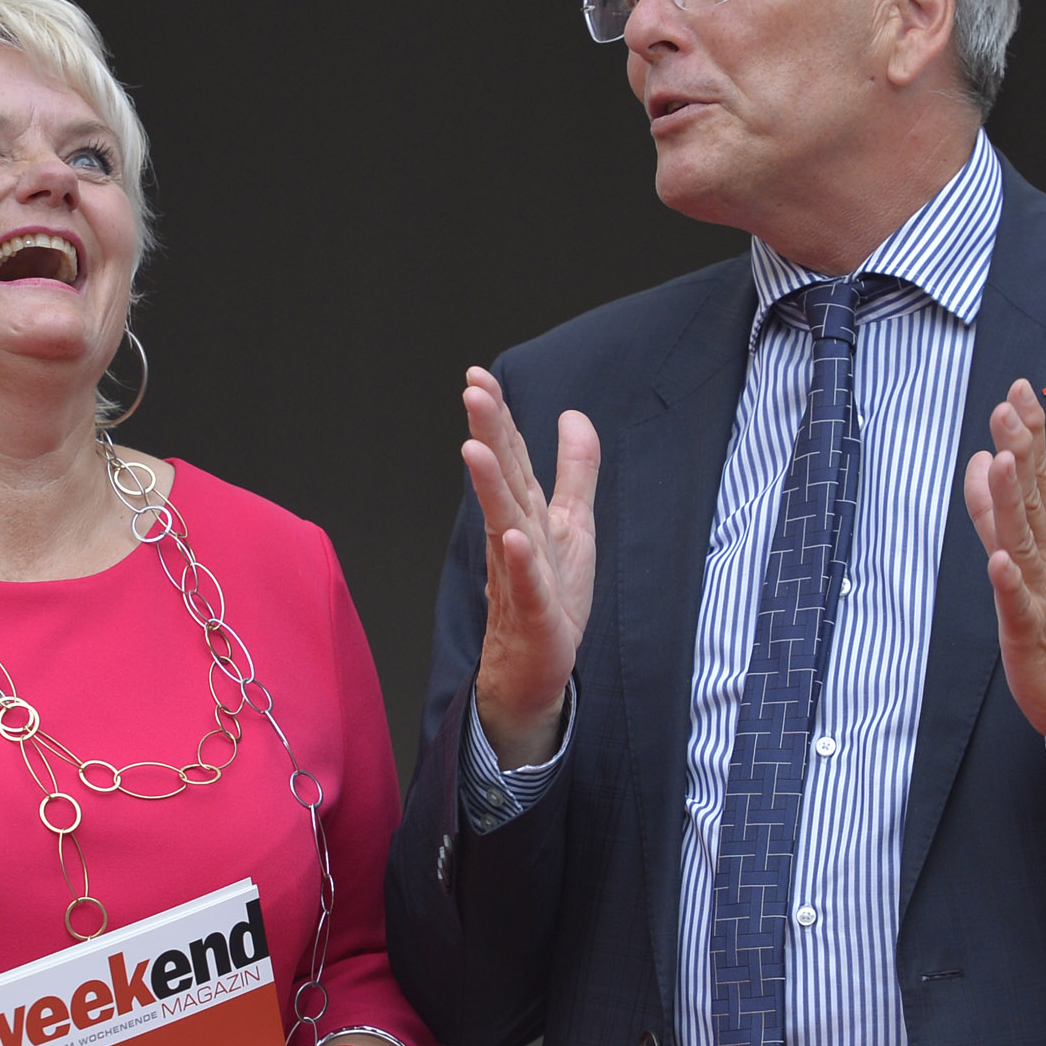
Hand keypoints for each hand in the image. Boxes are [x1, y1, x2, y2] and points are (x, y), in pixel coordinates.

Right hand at [461, 367, 599, 767]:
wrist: (534, 669)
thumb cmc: (550, 595)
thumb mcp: (572, 522)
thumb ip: (575, 469)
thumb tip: (573, 414)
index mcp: (525, 512)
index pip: (510, 456)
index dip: (498, 416)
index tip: (477, 376)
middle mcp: (515, 536)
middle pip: (502, 478)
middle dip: (488, 434)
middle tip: (471, 391)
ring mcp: (519, 574)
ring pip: (504, 524)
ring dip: (490, 488)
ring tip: (474, 450)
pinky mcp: (534, 614)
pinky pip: (525, 585)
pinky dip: (518, 562)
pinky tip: (512, 540)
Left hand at [962, 379, 1045, 765]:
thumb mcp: (1019, 558)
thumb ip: (996, 511)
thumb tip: (984, 460)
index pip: (1036, 478)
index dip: (1027, 435)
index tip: (1018, 390)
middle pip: (1033, 497)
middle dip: (1023, 451)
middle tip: (1011, 406)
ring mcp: (1041, 593)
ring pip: (1025, 541)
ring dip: (1014, 503)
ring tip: (1005, 463)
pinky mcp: (1031, 632)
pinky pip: (1020, 604)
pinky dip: (1010, 582)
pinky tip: (999, 561)